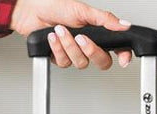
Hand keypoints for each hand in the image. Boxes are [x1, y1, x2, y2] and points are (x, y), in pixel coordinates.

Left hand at [9, 0, 132, 69]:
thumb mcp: (83, 10)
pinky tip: (52, 37)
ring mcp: (74, 53)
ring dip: (69, 46)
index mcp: (98, 33)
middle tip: (81, 38)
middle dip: (91, 51)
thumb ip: (104, 20)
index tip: (123, 60)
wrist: (33, 12)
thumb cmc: (57, 7)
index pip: (116, 48)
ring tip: (60, 30)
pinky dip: (57, 48)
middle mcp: (88, 45)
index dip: (123, 55)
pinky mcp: (60, 59)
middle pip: (102, 61)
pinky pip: (64, 62)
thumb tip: (124, 24)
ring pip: (80, 63)